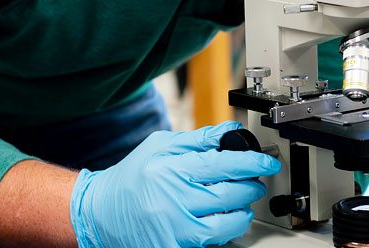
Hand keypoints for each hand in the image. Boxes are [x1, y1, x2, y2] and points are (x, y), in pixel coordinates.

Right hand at [70, 120, 280, 247]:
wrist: (101, 213)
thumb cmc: (131, 176)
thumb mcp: (159, 145)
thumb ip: (197, 140)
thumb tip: (229, 132)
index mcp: (170, 168)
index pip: (222, 164)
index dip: (252, 163)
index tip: (267, 162)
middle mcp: (173, 199)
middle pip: (230, 194)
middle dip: (251, 187)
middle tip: (253, 182)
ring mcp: (175, 228)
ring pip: (227, 224)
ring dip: (242, 212)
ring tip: (239, 202)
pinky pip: (212, 241)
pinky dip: (224, 229)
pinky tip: (220, 218)